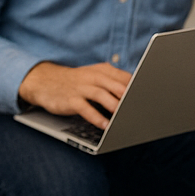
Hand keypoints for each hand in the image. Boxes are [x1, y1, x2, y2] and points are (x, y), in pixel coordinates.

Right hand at [18, 61, 132, 130]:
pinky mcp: (71, 99)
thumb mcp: (96, 76)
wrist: (44, 80)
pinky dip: (97, 117)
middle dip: (131, 98)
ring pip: (103, 96)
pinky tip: (106, 125)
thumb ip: (114, 82)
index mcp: (104, 70)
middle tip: (142, 110)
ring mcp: (82, 87)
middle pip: (118, 86)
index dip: (139, 89)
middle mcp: (94, 77)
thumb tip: (137, 93)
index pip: (127, 78)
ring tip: (126, 118)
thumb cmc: (77, 81)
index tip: (150, 99)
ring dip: (115, 107)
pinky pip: (86, 109)